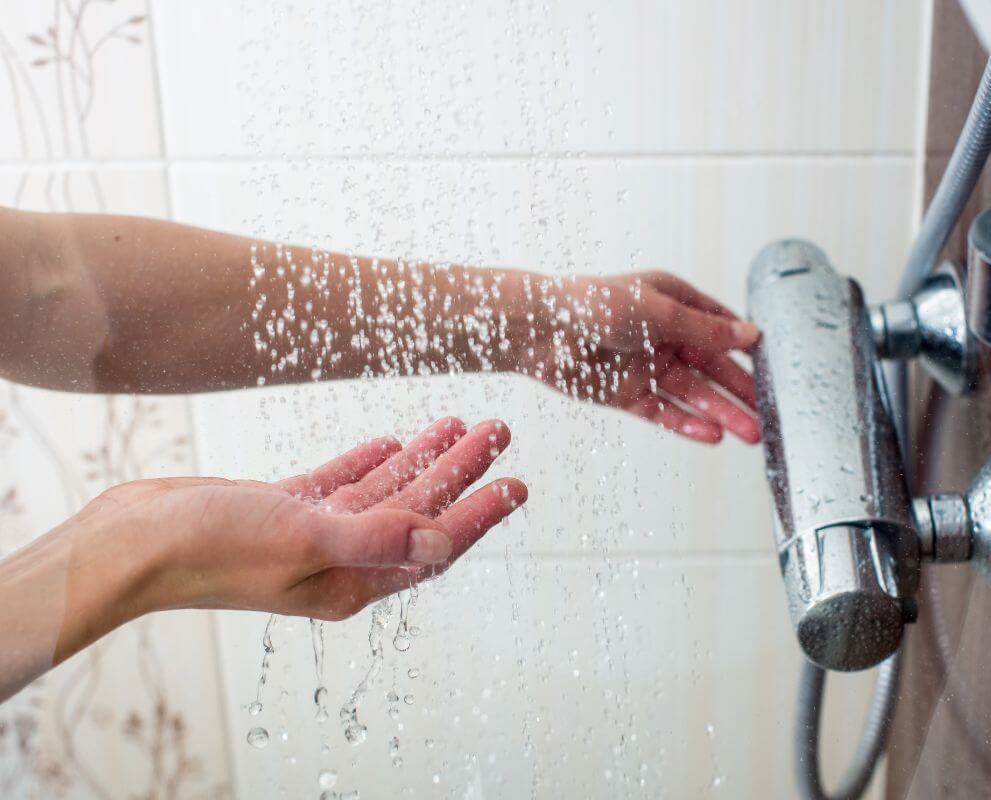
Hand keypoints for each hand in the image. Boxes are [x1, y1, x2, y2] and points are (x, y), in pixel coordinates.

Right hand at [37, 418, 523, 666]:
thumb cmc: (210, 549)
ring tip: (459, 422)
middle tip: (498, 430)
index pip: (435, 543)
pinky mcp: (282, 510)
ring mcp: (311, 534)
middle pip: (419, 509)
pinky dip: (369, 462)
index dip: (480, 513)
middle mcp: (340, 559)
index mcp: (354, 579)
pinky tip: (394, 440)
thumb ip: (376, 538)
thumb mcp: (302, 540)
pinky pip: (341, 483)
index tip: (519, 482)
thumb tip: (444, 543)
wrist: (131, 543)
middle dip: (461, 471)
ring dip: (423, 458)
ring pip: (384, 491)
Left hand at [510, 271, 760, 443]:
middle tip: (769, 416)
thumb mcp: (658, 312)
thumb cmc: (594, 304)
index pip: (721, 327)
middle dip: (740, 392)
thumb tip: (750, 335)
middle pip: (711, 368)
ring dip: (721, 414)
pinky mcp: (626, 394)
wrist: (540, 330)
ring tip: (751, 435)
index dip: (747, 348)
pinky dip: (687, 424)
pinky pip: (664, 411)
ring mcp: (646, 366)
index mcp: (674, 302)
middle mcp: (663, 335)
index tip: (776, 370)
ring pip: (692, 395)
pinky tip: (712, 436)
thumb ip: (705, 329)